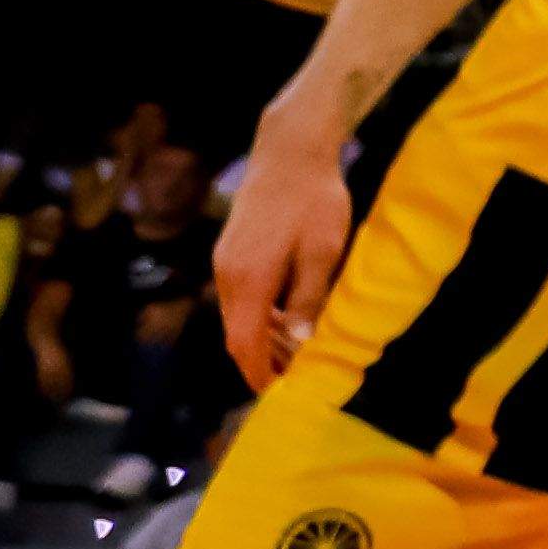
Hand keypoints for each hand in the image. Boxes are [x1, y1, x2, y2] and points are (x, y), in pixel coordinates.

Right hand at [217, 112, 359, 386]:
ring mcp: (225, 263)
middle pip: (237, 335)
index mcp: (248, 279)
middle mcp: (227, 275)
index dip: (259, 373)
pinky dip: (259, 317)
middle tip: (295, 382)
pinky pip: (241, 298)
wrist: (290, 152)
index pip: (244, 344)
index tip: (277, 397)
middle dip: (262, 363)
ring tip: (296, 358)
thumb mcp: (322, 252)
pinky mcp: (231, 252)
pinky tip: (286, 323)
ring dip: (262, 340)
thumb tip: (300, 343)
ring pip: (237, 318)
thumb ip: (308, 299)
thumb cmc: (315, 199)